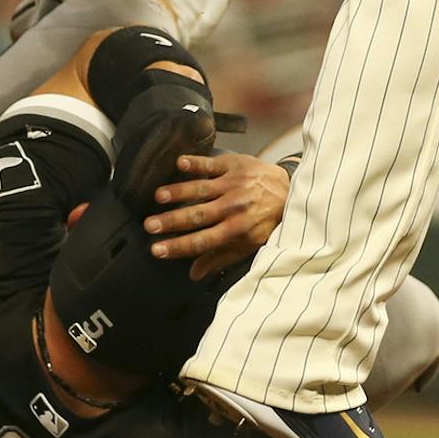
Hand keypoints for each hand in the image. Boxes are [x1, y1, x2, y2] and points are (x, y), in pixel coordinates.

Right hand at [145, 152, 289, 282]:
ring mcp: (233, 184)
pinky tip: (180, 163)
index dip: (179, 246)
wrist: (289, 191)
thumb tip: (194, 274)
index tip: (157, 249)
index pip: (202, 241)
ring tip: (158, 196)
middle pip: (198, 215)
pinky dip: (197, 163)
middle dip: (172, 221)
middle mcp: (233, 207)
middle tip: (149, 225)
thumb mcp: (248, 244)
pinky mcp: (234, 165)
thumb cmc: (265, 221)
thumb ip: (220, 258)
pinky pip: (212, 164)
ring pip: (202, 189)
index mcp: (236, 229)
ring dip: (179, 192)